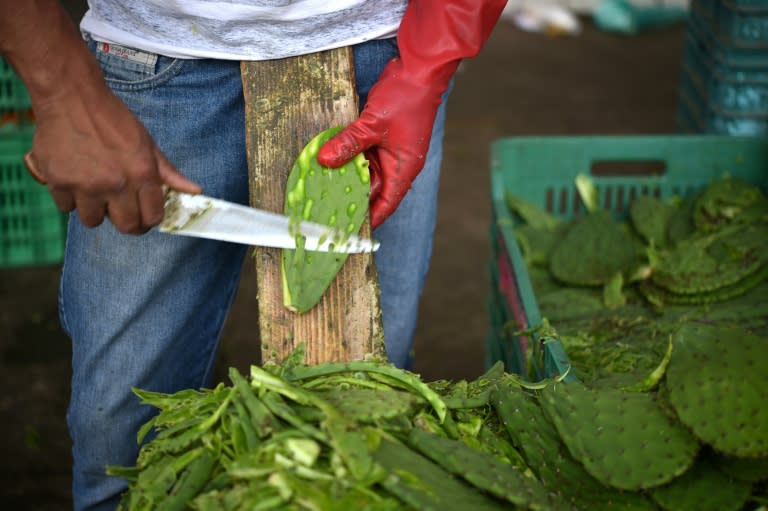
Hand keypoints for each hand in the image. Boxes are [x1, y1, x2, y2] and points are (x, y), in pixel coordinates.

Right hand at [28, 85, 200, 233]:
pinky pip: (66, 207)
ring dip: (95, 210)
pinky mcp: (58, 181)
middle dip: (126, 221)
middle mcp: (115, 183)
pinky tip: (74, 179)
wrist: (71, 96)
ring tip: (94, 190)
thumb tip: (194, 191)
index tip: (144, 214)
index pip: (152, 217)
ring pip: (93, 220)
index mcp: (142, 173)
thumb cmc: (112, 118)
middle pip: (126, 227)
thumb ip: (168, 172)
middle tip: (120, 209)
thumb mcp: (147, 142)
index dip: (150, 219)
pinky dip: (70, 198)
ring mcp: (85, 185)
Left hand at [317, 61, 442, 228]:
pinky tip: (329, 160)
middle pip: (372, 190)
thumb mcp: (372, 124)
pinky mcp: (380, 138)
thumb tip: (325, 161)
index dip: (369, 219)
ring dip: (346, 176)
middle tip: (326, 207)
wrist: (418, 70)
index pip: (386, 203)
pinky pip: (362, 154)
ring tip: (323, 187)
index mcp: (403, 169)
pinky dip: (347, 157)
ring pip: (364, 172)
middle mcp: (397, 164)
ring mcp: (389, 151)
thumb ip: (348, 143)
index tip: (349, 230)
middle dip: (351, 197)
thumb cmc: (406, 98)